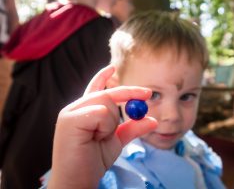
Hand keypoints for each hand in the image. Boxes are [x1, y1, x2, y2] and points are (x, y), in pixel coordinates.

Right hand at [48, 65, 157, 188]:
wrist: (78, 181)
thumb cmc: (93, 161)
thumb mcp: (117, 141)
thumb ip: (132, 128)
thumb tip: (153, 119)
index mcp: (84, 111)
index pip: (94, 88)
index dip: (103, 77)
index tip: (113, 67)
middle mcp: (75, 109)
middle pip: (107, 93)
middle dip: (129, 96)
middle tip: (147, 95)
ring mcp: (70, 113)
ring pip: (106, 102)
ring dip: (112, 123)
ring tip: (100, 139)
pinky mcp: (69, 120)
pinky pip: (101, 112)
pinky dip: (105, 127)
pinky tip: (94, 139)